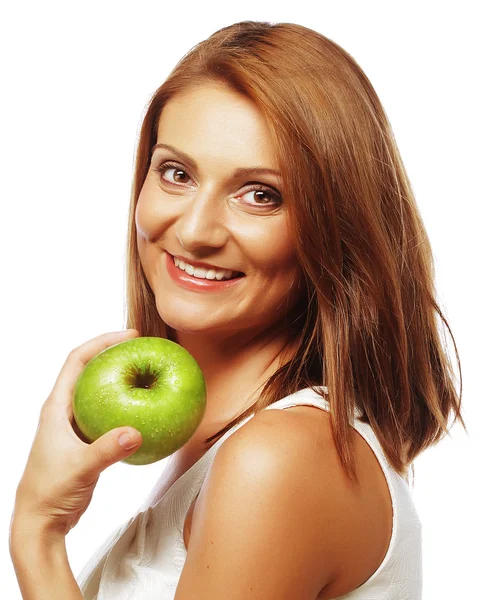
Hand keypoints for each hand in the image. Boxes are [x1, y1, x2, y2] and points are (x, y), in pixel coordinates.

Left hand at [11, 330, 143, 540]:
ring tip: (148, 371)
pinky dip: (126, 405)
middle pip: (90, 369)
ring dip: (122, 378)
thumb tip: (136, 433)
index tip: (129, 336)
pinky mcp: (86, 439)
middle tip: (144, 348)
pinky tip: (145, 409)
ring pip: (101, 391)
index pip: (77, 361)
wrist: (41, 521)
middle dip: (115, 354)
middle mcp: (65, 410)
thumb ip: (106, 451)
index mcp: (56, 407)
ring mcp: (76, 425)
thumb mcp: (78, 469)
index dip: (101, 342)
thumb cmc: (49, 492)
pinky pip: (109, 413)